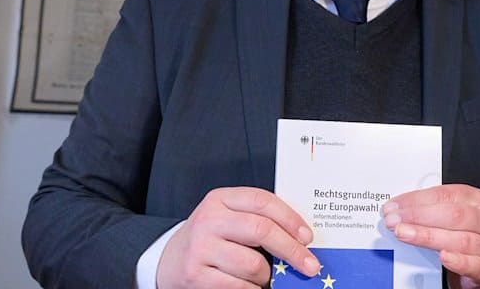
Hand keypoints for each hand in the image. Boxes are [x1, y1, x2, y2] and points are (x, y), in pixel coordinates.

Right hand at [157, 187, 319, 287]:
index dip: (290, 219)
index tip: (308, 237)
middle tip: (310, 265)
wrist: (170, 260)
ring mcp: (200, 248)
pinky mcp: (195, 275)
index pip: (262, 201)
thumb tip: (301, 239)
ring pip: (254, 264)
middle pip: (262, 230)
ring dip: (268, 276)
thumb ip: (258, 219)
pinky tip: (255, 287)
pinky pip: (239, 287)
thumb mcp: (228, 218)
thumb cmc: (211, 238)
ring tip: (267, 276)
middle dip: (292, 250)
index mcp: (220, 199)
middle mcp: (209, 219)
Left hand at [381, 184, 479, 288]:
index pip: (444, 195)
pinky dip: (457, 261)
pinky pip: (473, 265)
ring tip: (405, 235)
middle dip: (419, 216)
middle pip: (453, 215)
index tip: (395, 206)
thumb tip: (398, 209)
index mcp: (475, 200)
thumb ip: (430, 210)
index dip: (417, 200)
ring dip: (428, 237)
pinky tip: (442, 257)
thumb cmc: (464, 235)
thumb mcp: (452, 216)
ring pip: (460, 240)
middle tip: (394, 221)